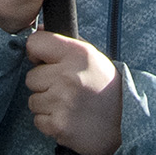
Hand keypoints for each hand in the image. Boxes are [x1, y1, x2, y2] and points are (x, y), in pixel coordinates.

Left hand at [21, 29, 124, 154]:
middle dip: (44, 84)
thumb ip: (65, 43)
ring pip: (32, 100)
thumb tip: (37, 29)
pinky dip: (50, 122)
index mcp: (77, 54)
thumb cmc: (104, 87)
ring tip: (68, 105)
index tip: (44, 61)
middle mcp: (68, 76)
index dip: (36, 53)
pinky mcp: (59, 125)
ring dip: (46, 105)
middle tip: (66, 90)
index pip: (35, 43)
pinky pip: (37, 120)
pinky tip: (68, 119)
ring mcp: (62, 102)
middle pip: (31, 77)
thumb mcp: (92, 57)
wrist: (125, 122)